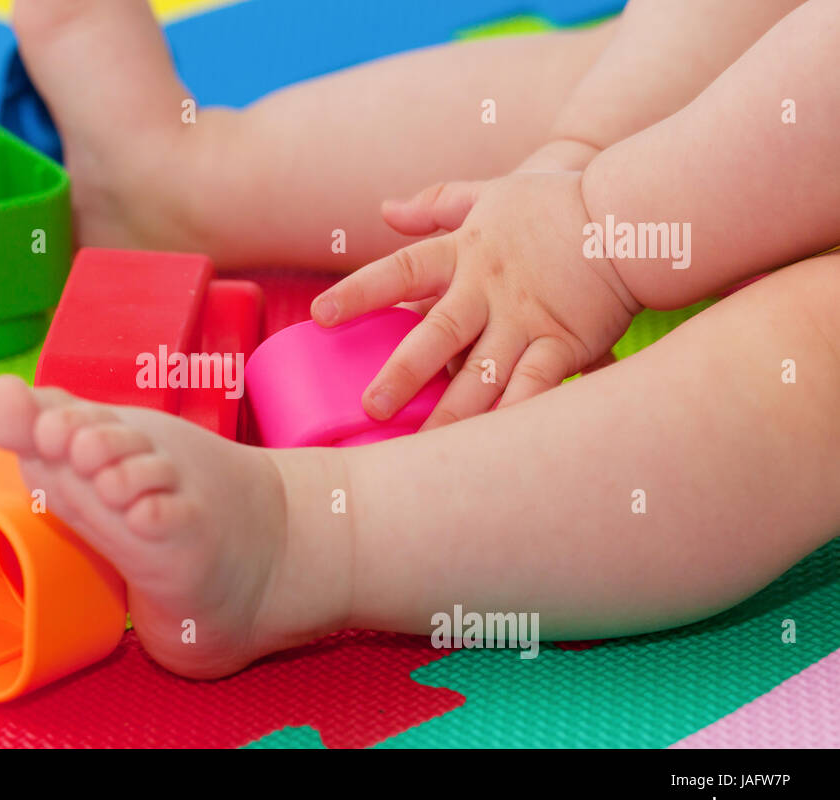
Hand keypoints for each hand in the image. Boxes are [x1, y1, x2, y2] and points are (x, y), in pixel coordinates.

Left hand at [311, 171, 638, 428]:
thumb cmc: (556, 202)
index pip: (401, 271)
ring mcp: (526, 318)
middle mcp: (488, 288)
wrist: (633, 212)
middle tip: (372, 409)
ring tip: (423, 451)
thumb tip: (384, 211)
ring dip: (453, 413)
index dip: (360, 292)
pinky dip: (516, 414)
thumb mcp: (490, 193)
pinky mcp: (564, 342)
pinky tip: (495, 448)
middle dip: (403, 373)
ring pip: (483, 373)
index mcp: (463, 251)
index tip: (320, 316)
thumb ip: (436, 205)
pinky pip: (536, 384)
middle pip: (437, 334)